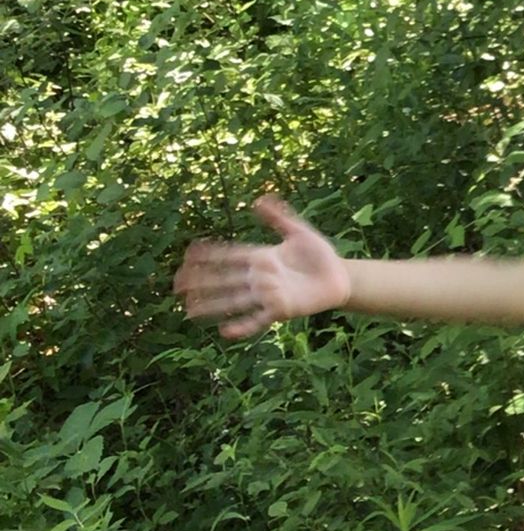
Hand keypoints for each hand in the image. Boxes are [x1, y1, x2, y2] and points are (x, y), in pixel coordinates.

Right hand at [174, 195, 351, 339]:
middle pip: (224, 279)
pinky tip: (225, 331)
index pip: (228, 255)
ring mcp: (268, 295)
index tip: (187, 254)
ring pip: (234, 300)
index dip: (209, 255)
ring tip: (189, 311)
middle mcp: (259, 277)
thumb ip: (279, 217)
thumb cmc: (319, 254)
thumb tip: (258, 199)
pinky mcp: (280, 310)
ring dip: (212, 305)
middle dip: (200, 281)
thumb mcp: (299, 232)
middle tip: (176, 284)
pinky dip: (243, 326)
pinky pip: (258, 319)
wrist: (340, 276)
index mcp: (261, 257)